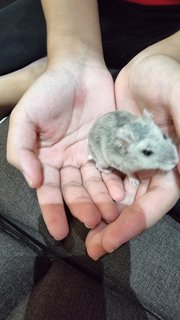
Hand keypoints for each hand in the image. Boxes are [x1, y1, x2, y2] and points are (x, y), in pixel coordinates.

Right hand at [7, 62, 123, 239]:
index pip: (48, 192)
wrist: (78, 69)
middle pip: (74, 192)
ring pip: (94, 185)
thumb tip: (32, 182)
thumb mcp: (25, 118)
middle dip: (82, 208)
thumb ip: (22, 150)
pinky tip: (120, 193)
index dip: (52, 212)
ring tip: (110, 214)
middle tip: (93, 222)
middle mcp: (67, 163)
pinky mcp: (107, 147)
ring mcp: (88, 156)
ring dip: (101, 200)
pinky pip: (111, 169)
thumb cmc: (47, 91)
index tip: (59, 232)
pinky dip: (114, 182)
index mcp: (45, 160)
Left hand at [86, 53, 179, 258]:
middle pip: (133, 207)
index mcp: (173, 166)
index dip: (134, 224)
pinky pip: (103, 176)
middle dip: (113, 227)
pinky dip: (92, 190)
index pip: (155, 204)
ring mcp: (133, 163)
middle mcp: (153, 170)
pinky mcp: (116, 152)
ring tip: (81, 231)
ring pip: (116, 195)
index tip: (110, 240)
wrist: (149, 65)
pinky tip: (78, 200)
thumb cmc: (171, 77)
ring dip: (99, 213)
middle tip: (92, 246)